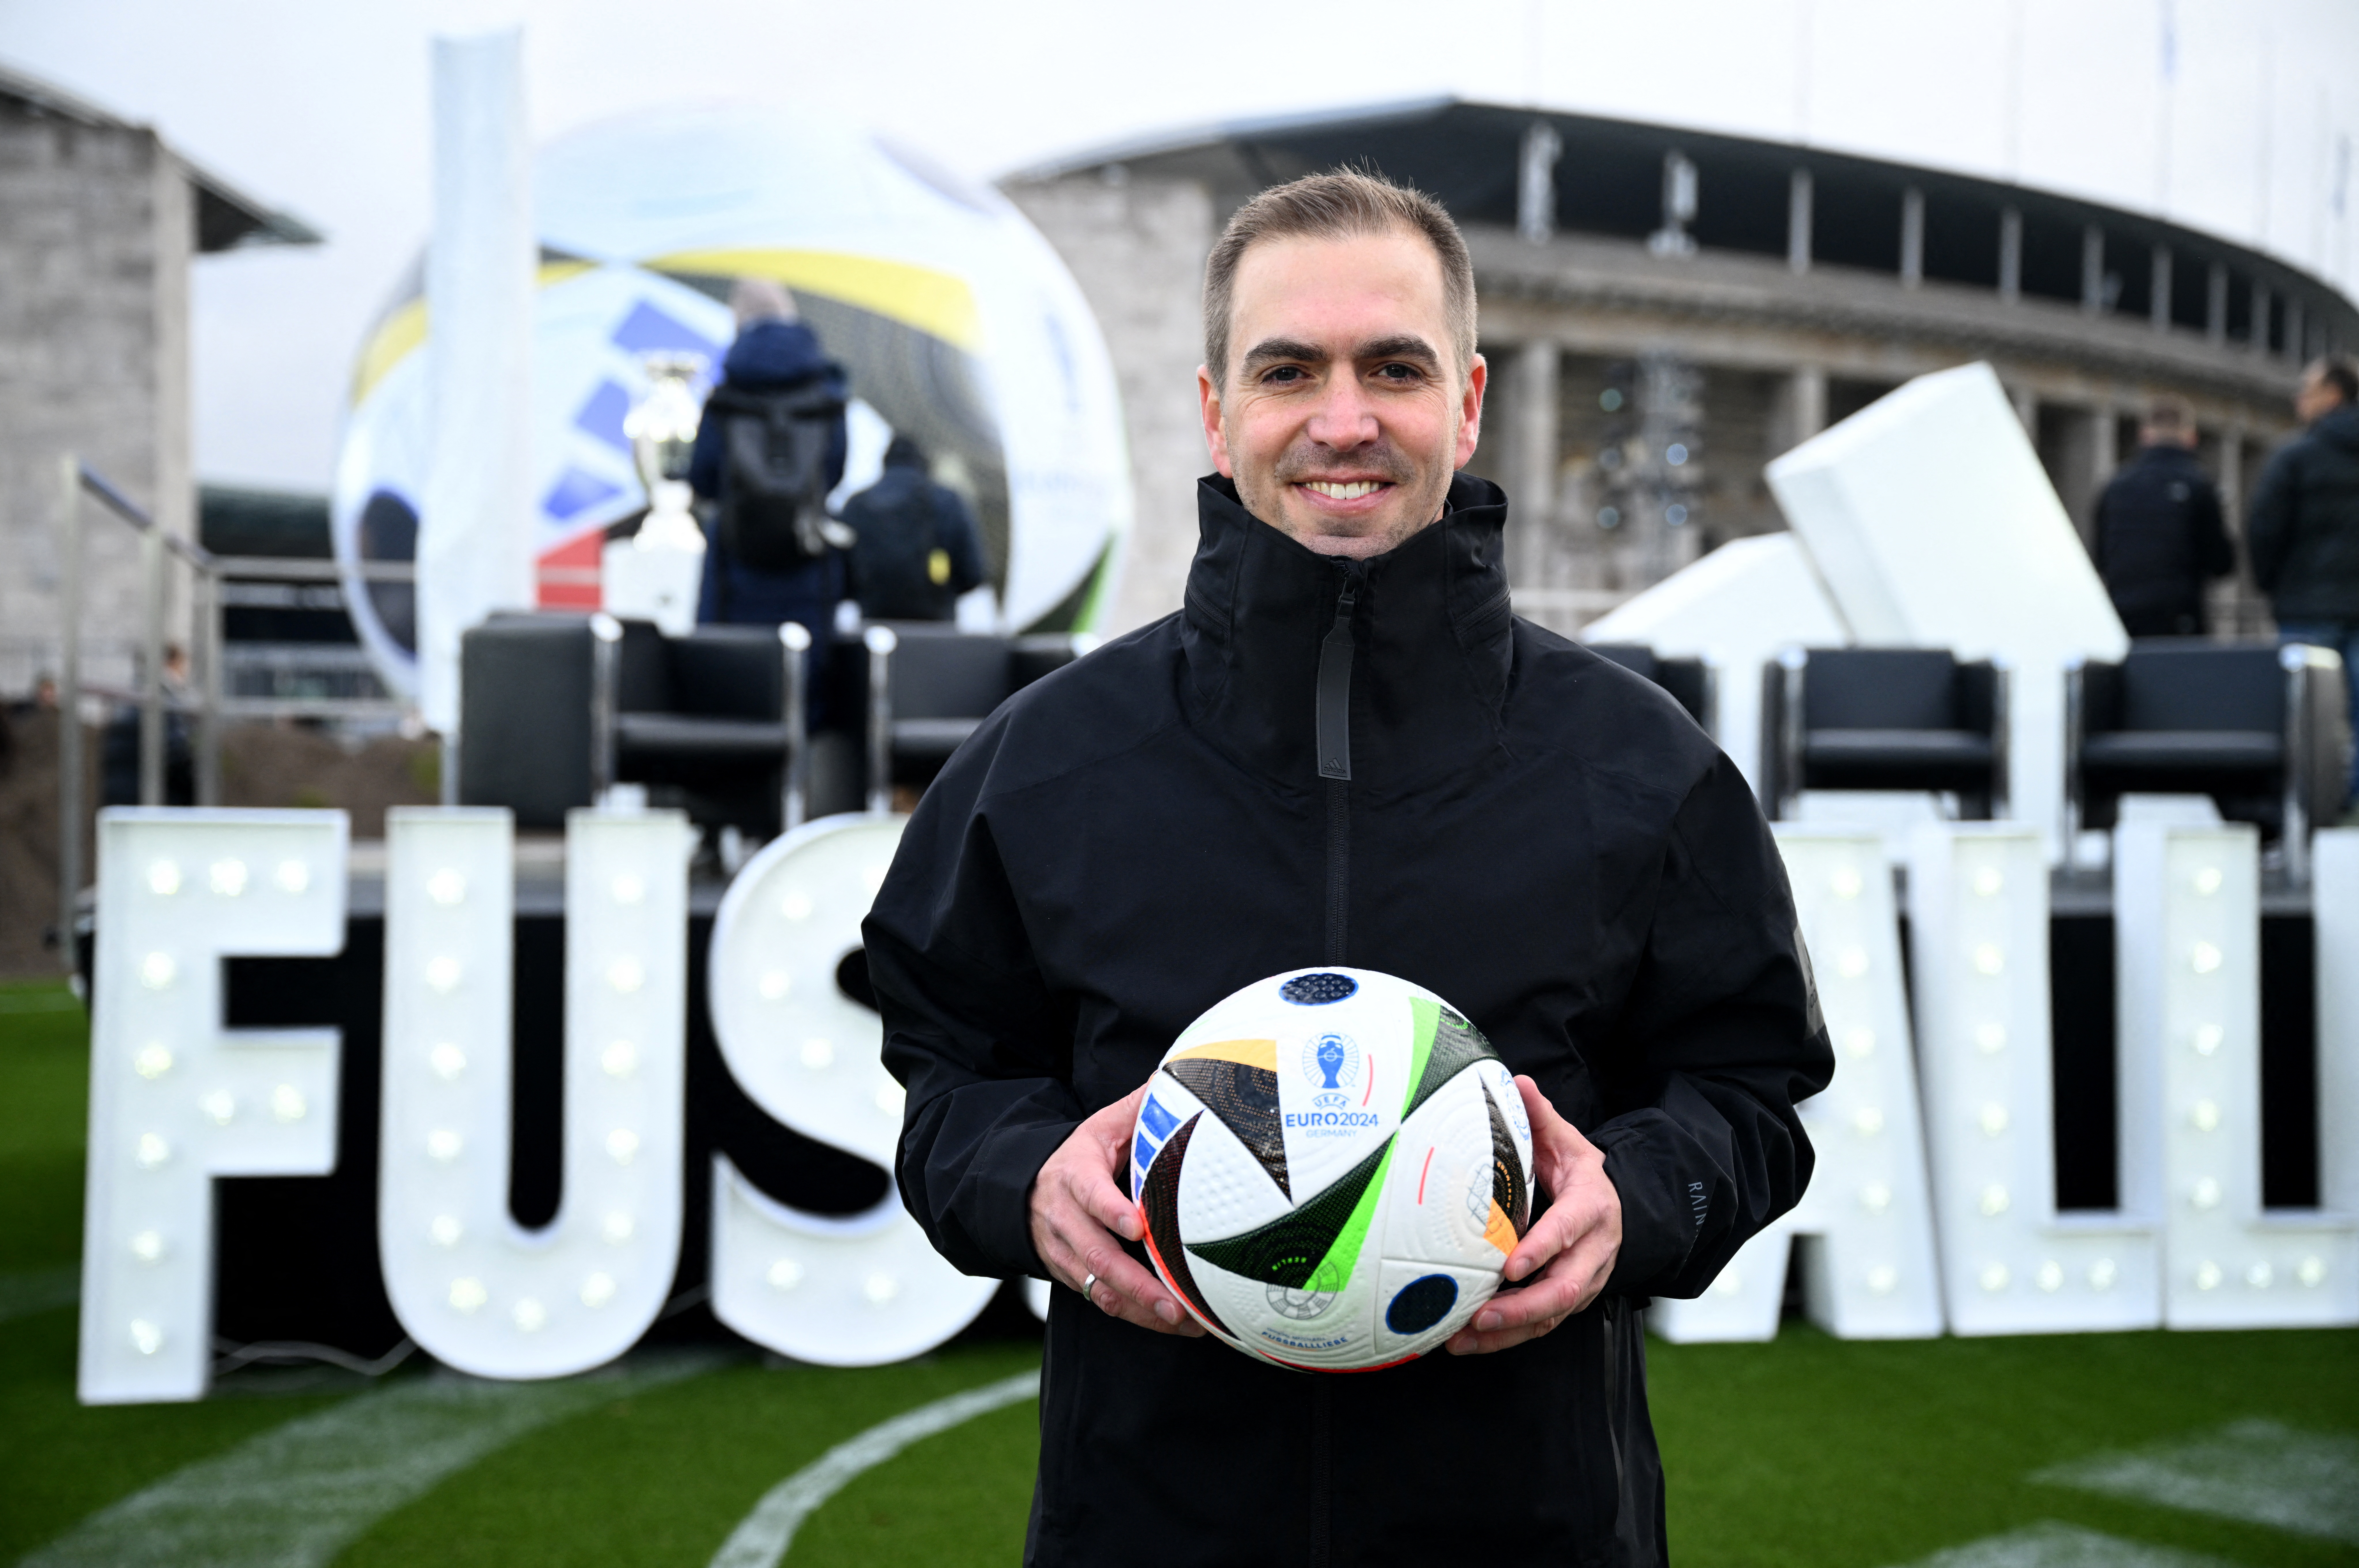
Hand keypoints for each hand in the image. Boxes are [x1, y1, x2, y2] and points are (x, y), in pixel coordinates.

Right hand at [1027, 1082, 1205, 1336]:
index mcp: (1074, 1176)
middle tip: (1174, 1302)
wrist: (1026, 1190)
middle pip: (1098, 1256)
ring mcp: (1065, 1253)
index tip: (1137, 1227)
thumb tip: (1173, 1084)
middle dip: (1137, 1284)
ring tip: (1182, 1320)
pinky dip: (1136, 1315)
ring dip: (1142, 1309)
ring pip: (1101, 1288)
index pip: (1090, 1194)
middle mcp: (1065, 1220)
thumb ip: (1137, 1109)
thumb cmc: (1078, 1158)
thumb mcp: (1100, 1127)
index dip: (1111, 1211)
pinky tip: (1170, 1322)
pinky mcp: (1071, 1276)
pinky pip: (1102, 1301)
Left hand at [1446, 1075, 1620, 1355]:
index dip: (1543, 1249)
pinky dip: (1506, 1338)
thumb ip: (1541, 1117)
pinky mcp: (1568, 1302)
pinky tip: (1468, 1341)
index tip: (1512, 1265)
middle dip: (1523, 1307)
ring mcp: (1583, 1281)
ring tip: (1463, 1338)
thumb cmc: (1579, 1173)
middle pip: (1565, 1289)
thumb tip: (1519, 1083)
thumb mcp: (1565, 1141)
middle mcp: (1594, 1251)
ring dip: (1508, 1331)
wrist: (1613, 1206)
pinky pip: (1540, 1325)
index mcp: (1592, 1208)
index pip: (1568, 1230)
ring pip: (1551, 1316)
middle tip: (1481, 1315)